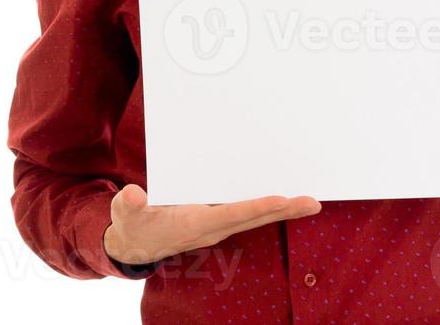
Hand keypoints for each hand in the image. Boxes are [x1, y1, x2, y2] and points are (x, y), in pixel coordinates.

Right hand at [103, 184, 321, 266]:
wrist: (136, 244)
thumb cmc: (133, 224)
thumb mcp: (126, 214)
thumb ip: (129, 205)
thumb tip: (133, 195)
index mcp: (193, 225)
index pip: (230, 214)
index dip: (255, 207)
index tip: (280, 199)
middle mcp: (212, 228)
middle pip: (254, 218)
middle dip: (283, 210)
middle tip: (313, 202)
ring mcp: (217, 225)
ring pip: (256, 217)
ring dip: (283, 210)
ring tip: (311, 201)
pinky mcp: (218, 220)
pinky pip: (248, 213)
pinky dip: (268, 207)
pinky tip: (285, 199)